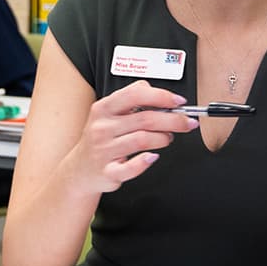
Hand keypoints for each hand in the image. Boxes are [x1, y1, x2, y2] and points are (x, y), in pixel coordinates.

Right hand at [61, 80, 198, 193]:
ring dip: (163, 139)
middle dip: (174, 120)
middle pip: (146, 119)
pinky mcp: (108, 171)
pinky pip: (131, 167)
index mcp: (104, 108)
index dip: (162, 96)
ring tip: (167, 138)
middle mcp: (102, 127)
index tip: (179, 102)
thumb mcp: (108, 113)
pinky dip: (145, 162)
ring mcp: (104, 150)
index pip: (135, 94)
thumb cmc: (101, 138)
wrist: (80, 169)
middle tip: (187, 123)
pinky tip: (153, 157)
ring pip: (143, 140)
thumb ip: (132, 100)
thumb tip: (159, 94)